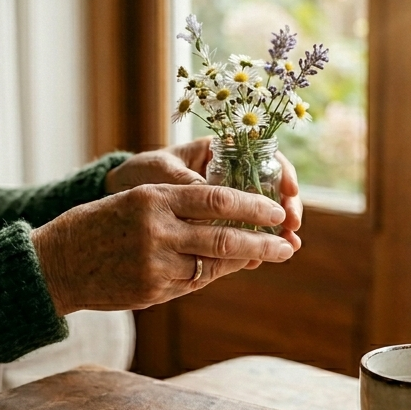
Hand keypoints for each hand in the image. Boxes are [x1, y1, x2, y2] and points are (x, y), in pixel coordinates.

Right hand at [32, 184, 295, 315]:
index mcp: (153, 198)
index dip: (252, 206)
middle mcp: (156, 229)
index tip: (277, 211)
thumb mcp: (134, 201)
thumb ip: (178, 206)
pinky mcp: (152, 290)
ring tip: (268, 256)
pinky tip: (225, 269)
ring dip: (243, 262)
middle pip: (224, 237)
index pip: (215, 198)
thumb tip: (230, 216)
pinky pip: (194, 283)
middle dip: (263, 242)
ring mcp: (154, 263)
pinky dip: (212, 275)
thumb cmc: (98, 226)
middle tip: (288, 245)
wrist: (53, 264)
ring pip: (213, 264)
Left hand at [105, 137, 303, 250]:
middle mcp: (229, 174)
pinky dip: (251, 246)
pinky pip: (240, 233)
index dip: (283, 172)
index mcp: (219, 150)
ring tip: (287, 246)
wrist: (117, 197)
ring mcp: (225, 201)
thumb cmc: (138, 175)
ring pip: (261, 213)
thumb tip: (217, 200)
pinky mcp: (217, 225)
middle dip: (286, 206)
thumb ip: (187, 183)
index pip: (264, 154)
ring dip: (276, 230)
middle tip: (293, 225)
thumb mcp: (160, 173)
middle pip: (271, 186)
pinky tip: (258, 259)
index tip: (289, 191)